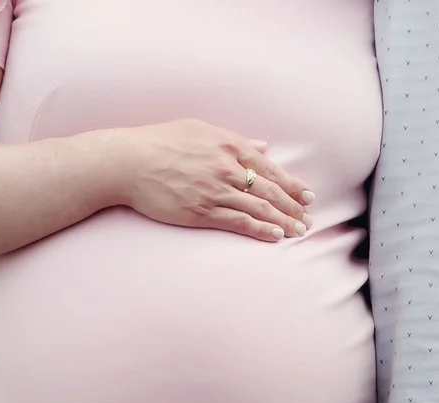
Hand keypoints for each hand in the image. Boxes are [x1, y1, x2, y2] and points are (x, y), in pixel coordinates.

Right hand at [105, 120, 312, 240]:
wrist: (129, 161)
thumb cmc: (161, 142)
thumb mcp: (200, 130)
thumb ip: (235, 140)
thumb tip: (263, 146)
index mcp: (229, 145)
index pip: (270, 168)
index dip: (293, 184)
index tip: (308, 196)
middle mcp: (227, 168)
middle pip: (270, 191)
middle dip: (294, 207)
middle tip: (309, 219)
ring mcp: (216, 191)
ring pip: (259, 208)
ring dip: (284, 221)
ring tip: (299, 231)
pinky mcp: (202, 212)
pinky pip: (239, 222)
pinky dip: (260, 229)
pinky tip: (276, 235)